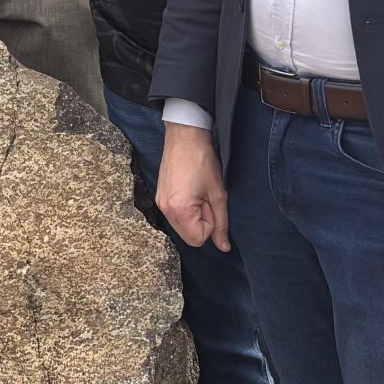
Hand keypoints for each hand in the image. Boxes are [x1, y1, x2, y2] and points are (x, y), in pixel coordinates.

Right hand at [155, 120, 230, 251]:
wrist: (184, 136)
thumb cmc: (202, 161)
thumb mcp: (218, 194)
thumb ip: (221, 223)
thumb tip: (224, 247)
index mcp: (179, 210)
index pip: (198, 239)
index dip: (210, 224)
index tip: (210, 203)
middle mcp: (165, 210)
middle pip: (188, 236)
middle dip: (201, 222)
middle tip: (205, 198)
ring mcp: (160, 203)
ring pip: (182, 226)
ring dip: (194, 215)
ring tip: (197, 192)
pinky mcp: (159, 196)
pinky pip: (175, 215)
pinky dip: (185, 209)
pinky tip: (189, 190)